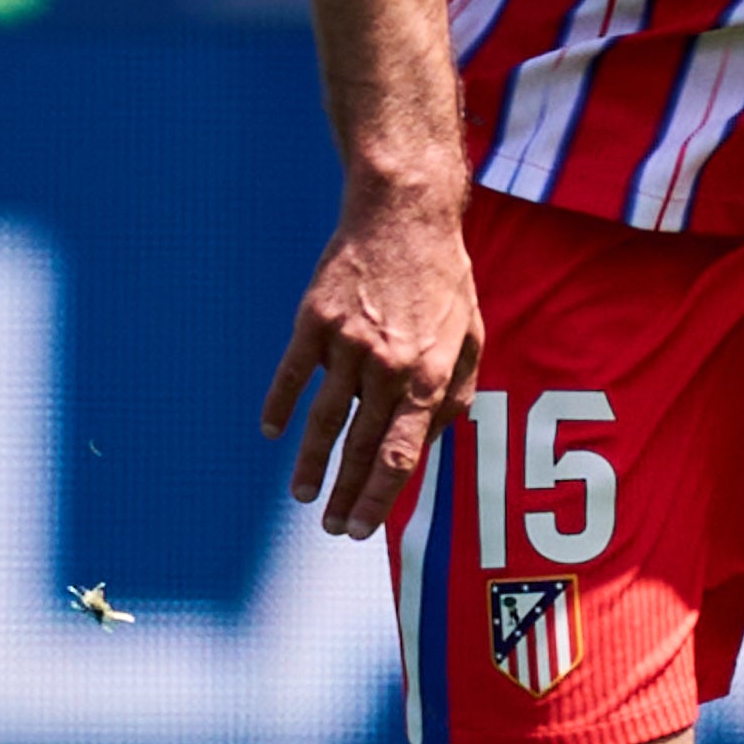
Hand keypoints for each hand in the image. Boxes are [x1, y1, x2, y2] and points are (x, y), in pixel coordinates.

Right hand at [261, 185, 481, 539]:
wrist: (403, 215)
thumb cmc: (442, 278)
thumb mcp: (471, 336)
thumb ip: (457, 392)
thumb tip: (434, 442)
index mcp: (429, 374)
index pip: (400, 453)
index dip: (380, 496)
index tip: (364, 527)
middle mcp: (387, 366)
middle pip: (360, 446)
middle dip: (347, 495)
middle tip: (334, 528)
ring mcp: (347, 344)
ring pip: (324, 420)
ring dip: (311, 464)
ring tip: (304, 497)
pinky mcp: (314, 322)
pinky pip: (292, 374)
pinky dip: (279, 406)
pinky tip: (272, 432)